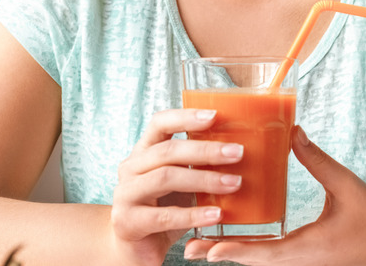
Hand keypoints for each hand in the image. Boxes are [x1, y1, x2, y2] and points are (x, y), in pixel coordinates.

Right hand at [108, 108, 243, 264]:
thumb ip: (198, 165)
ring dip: (204, 179)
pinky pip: (164, 216)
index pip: (160, 123)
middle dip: (206, 150)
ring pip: (165, 178)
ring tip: (234, 184)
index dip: (186, 117)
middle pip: (168, 150)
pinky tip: (216, 215)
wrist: (135, 249)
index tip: (215, 116)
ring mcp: (125, 194)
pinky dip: (193, 214)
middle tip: (238, 153)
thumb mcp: (182, 182)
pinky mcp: (127, 222)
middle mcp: (131, 167)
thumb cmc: (165, 209)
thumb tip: (240, 149)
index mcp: (143, 152)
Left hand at [184, 126, 365, 264]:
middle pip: (253, 261)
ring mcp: (302, 261)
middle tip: (188, 249)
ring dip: (232, 252)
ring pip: (260, 260)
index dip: (235, 251)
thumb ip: (318, 161)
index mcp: (309, 249)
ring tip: (200, 243)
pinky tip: (234, 237)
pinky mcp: (305, 257)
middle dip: (221, 253)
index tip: (208, 249)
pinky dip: (250, 249)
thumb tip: (292, 132)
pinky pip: (271, 256)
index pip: (266, 254)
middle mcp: (300, 260)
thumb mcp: (346, 186)